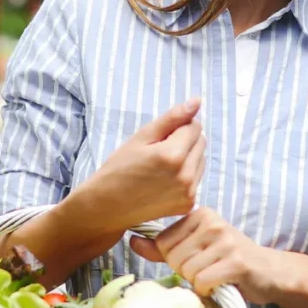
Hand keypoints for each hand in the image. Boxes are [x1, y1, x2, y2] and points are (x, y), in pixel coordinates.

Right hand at [81, 99, 205, 230]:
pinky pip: (196, 178)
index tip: (159, 137)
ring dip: (187, 157)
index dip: (177, 127)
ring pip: (201, 160)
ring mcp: (188, 192)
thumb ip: (172, 118)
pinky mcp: (188, 204)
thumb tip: (197, 101)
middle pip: (201, 142)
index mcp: (173, 155)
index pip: (194, 126)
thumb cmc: (120, 168)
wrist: (107, 206)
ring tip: (161, 166)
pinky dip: (185, 175)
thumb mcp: (142, 137)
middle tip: (158, 151)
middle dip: (184, 141)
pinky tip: (164, 180)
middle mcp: (185, 176)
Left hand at [130, 207, 278, 304]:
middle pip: (173, 258)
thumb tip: (132, 241)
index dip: (175, 259)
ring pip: (187, 271)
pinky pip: (202, 281)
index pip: (163, 242)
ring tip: (217, 275)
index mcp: (200, 214)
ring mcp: (226, 240)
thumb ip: (162, 247)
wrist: (269, 272)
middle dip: (187, 272)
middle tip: (208, 269)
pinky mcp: (236, 262)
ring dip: (199, 282)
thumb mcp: (195, 248)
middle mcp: (213, 222)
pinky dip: (209, 289)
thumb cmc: (227, 261)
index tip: (197, 259)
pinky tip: (222, 283)